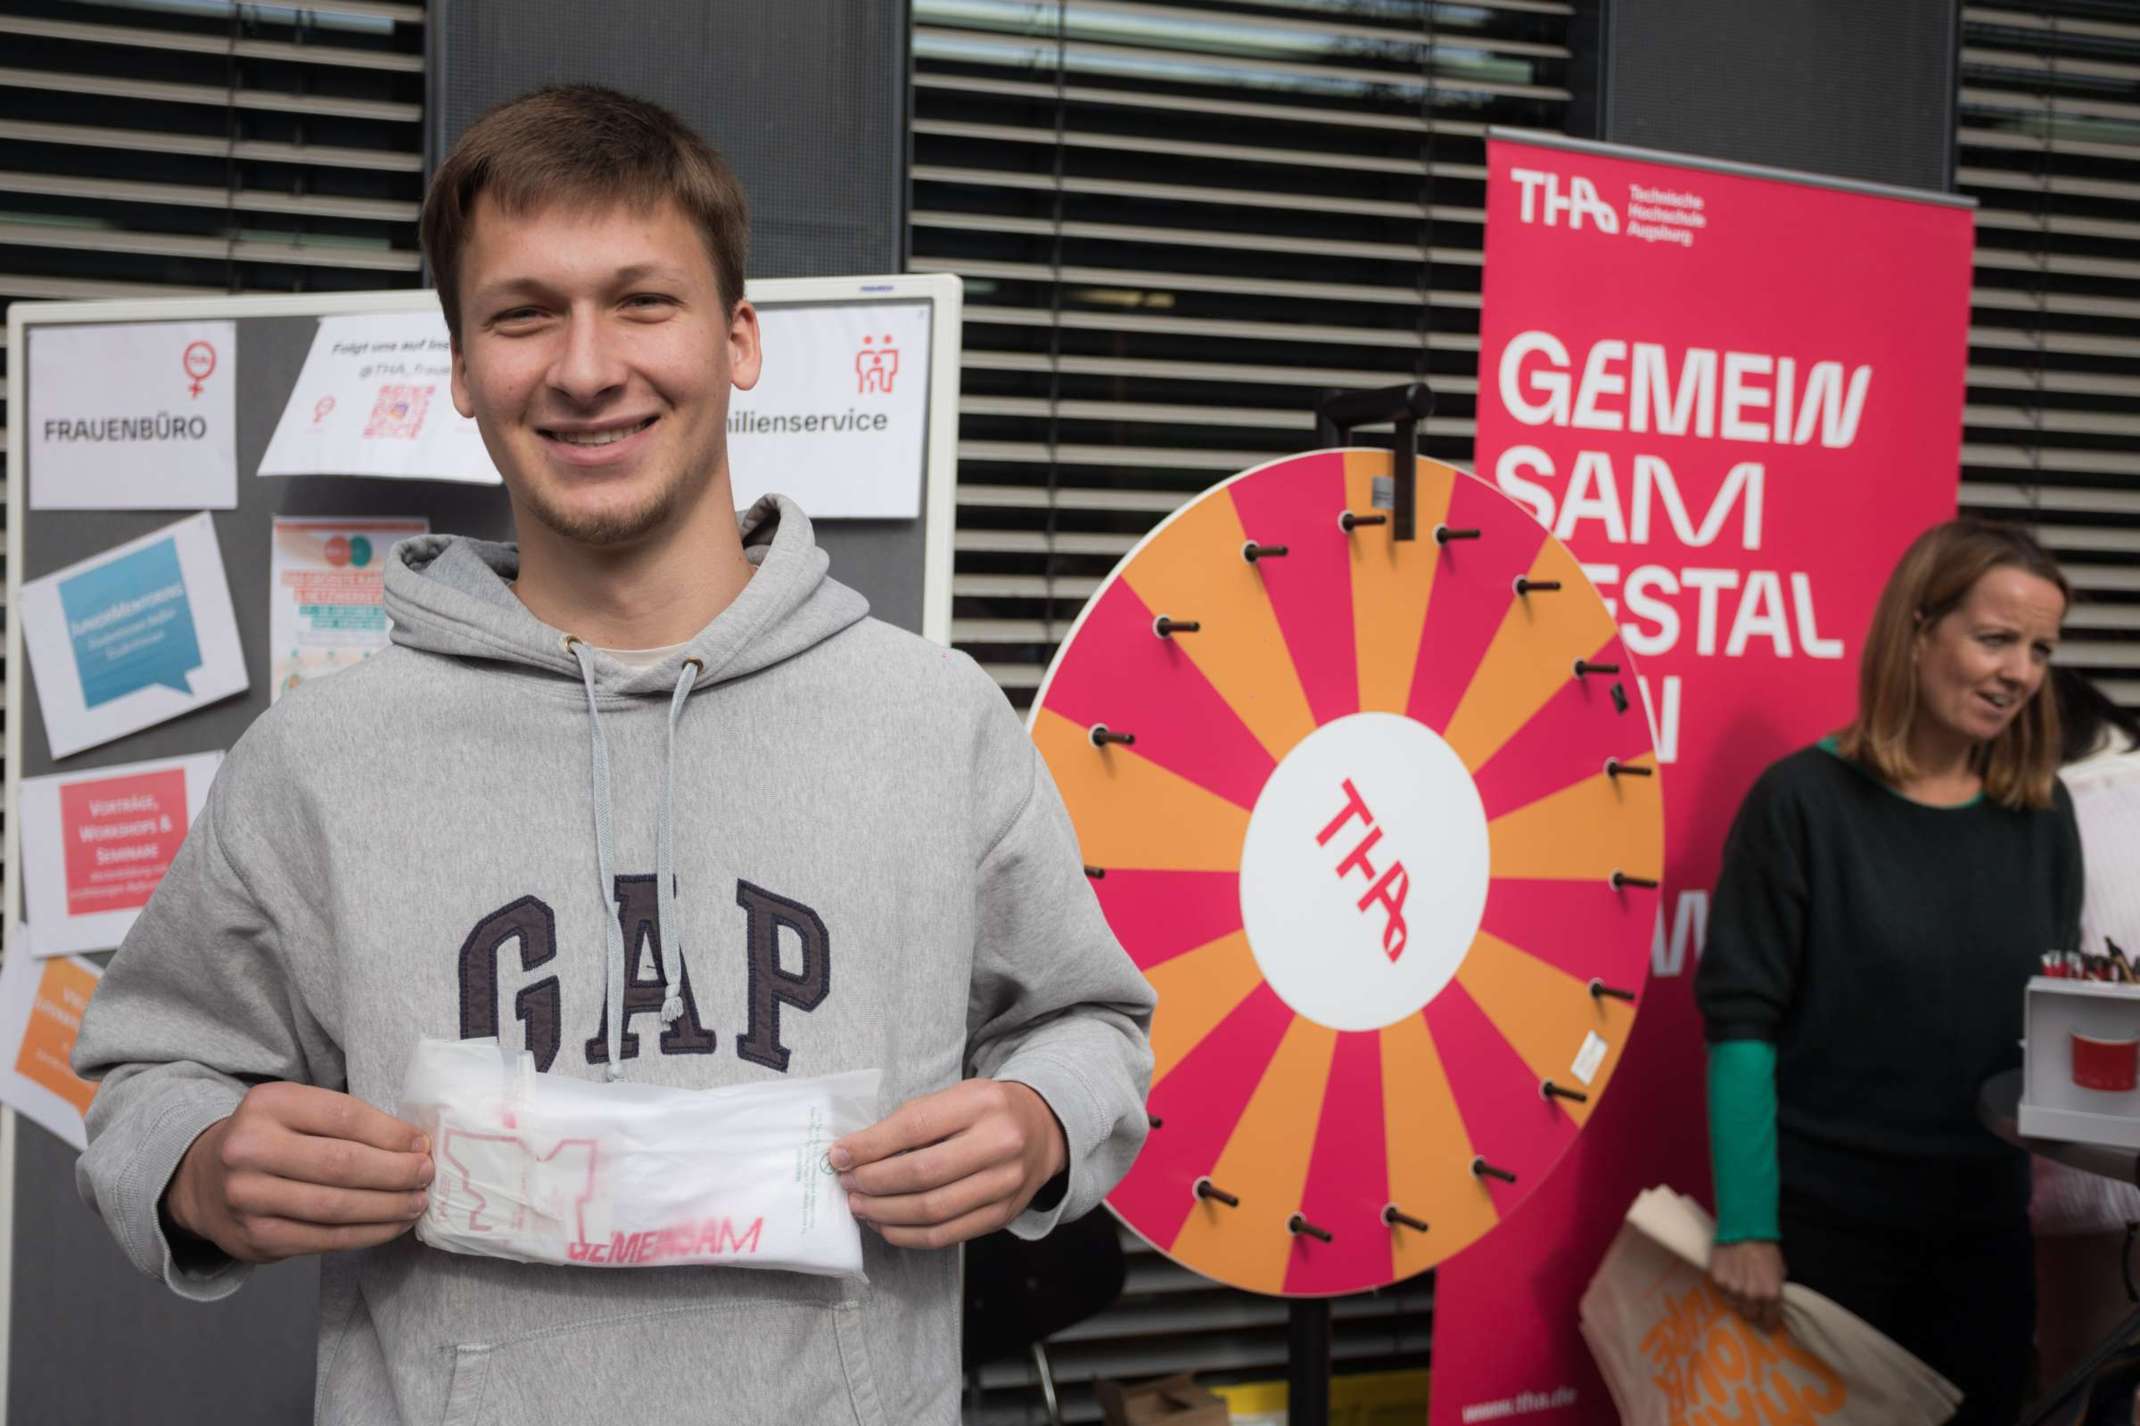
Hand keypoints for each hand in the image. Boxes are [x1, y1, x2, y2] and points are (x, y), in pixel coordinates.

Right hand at [165, 1082, 432, 1263]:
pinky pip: (324, 1239)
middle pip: (341, 1164)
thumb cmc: (271, 1139)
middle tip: (426, 1175)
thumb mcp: (297, 1111)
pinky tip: (391, 1226)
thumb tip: (414, 1144)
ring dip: (387, 1207)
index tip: (422, 1144)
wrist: (204, 1183)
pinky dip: (366, 1234)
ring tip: (416, 1202)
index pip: (344, 1116)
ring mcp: (247, 1197)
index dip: (391, 1133)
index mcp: (267, 1104)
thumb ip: (347, 1121)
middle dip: (395, 1172)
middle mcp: (249, 1149)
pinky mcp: (255, 1238)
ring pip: (335, 1206)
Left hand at [830, 1079, 1067, 1248]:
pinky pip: (946, 1235)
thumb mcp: (954, 1098)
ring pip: (932, 1210)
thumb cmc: (985, 1112)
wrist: (1041, 1130)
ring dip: (885, 1212)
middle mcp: (1000, 1143)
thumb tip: (853, 1153)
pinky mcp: (1002, 1215)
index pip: (916, 1127)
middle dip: (874, 1182)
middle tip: (847, 1183)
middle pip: (922, 1173)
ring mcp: (1005, 1184)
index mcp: (982, 1103)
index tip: (838, 1155)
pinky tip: (885, 1224)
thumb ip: (910, 1121)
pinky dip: (907, 1234)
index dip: (870, 1146)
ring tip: (860, 1205)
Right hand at [1710, 1240, 1785, 1331]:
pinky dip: (1726, 1287)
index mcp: (1770, 1294)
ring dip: (1737, 1298)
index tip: (1766, 1319)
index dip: (1768, 1321)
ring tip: (1739, 1285)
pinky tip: (1730, 1275)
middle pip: (1750, 1316)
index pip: (1769, 1321)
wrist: (1743, 1227)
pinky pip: (1722, 1291)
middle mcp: (1751, 1296)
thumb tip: (1771, 1302)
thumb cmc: (1765, 1248)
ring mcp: (1732, 1289)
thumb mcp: (1779, 1270)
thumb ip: (1774, 1289)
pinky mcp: (1717, 1281)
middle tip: (1752, 1302)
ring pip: (1734, 1304)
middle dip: (1752, 1311)